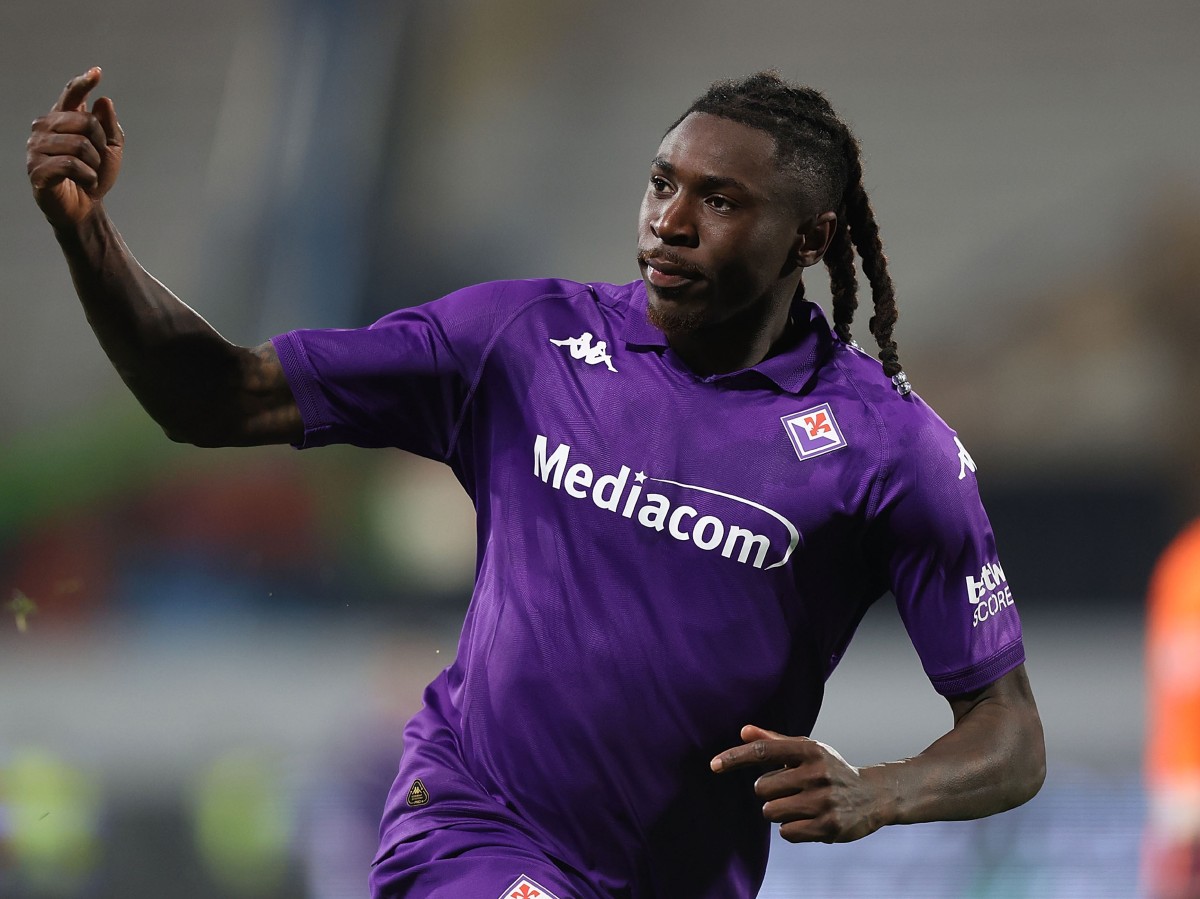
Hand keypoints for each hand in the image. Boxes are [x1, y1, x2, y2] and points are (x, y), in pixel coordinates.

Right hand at [27, 67, 123, 228]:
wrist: (85, 208)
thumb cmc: (94, 175)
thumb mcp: (110, 151)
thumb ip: (108, 126)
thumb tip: (103, 101)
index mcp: (62, 120)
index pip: (71, 96)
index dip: (82, 84)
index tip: (96, 72)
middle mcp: (44, 128)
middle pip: (83, 122)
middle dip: (100, 143)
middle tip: (96, 161)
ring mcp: (37, 148)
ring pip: (79, 144)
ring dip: (94, 163)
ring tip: (89, 174)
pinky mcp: (36, 169)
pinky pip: (71, 164)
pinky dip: (88, 176)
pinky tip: (85, 182)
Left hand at [710, 724, 887, 842]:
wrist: (874, 795)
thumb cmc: (830, 770)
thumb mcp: (808, 751)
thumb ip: (774, 741)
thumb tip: (743, 732)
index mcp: (810, 750)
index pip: (764, 750)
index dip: (736, 757)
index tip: (713, 765)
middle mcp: (817, 773)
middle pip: (762, 788)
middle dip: (769, 792)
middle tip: (791, 791)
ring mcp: (824, 801)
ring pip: (771, 812)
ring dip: (779, 812)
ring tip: (802, 806)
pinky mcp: (829, 827)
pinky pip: (786, 832)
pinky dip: (791, 829)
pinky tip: (810, 821)